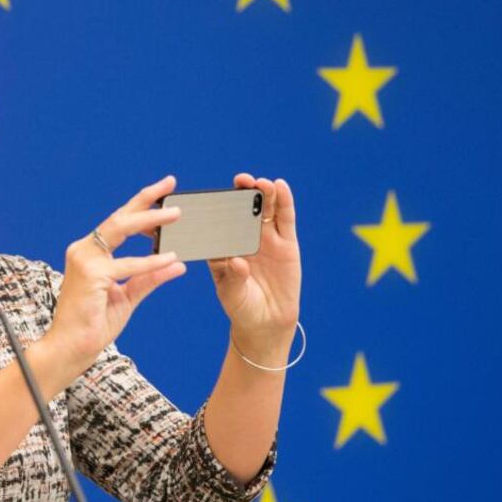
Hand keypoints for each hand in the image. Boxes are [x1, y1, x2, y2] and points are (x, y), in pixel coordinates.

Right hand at [50, 176, 186, 370]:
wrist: (71, 348)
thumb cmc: (94, 324)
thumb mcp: (128, 297)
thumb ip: (149, 278)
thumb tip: (178, 265)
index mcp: (90, 253)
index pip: (118, 222)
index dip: (140, 205)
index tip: (163, 192)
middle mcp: (84, 250)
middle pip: (119, 217)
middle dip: (146, 199)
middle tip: (170, 185)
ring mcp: (85, 260)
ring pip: (121, 230)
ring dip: (150, 220)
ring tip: (176, 214)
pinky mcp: (91, 275)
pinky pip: (127, 265)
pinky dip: (150, 261)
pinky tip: (171, 258)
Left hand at [208, 175, 301, 359]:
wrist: (266, 321)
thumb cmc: (241, 306)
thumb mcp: (232, 293)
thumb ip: (234, 277)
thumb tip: (237, 261)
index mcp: (225, 245)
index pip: (220, 220)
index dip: (219, 204)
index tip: (214, 194)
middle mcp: (244, 236)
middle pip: (244, 208)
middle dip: (243, 192)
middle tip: (241, 180)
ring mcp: (266, 238)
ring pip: (265, 209)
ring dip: (264, 193)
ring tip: (262, 182)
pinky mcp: (287, 242)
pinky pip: (286, 218)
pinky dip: (284, 201)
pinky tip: (281, 186)